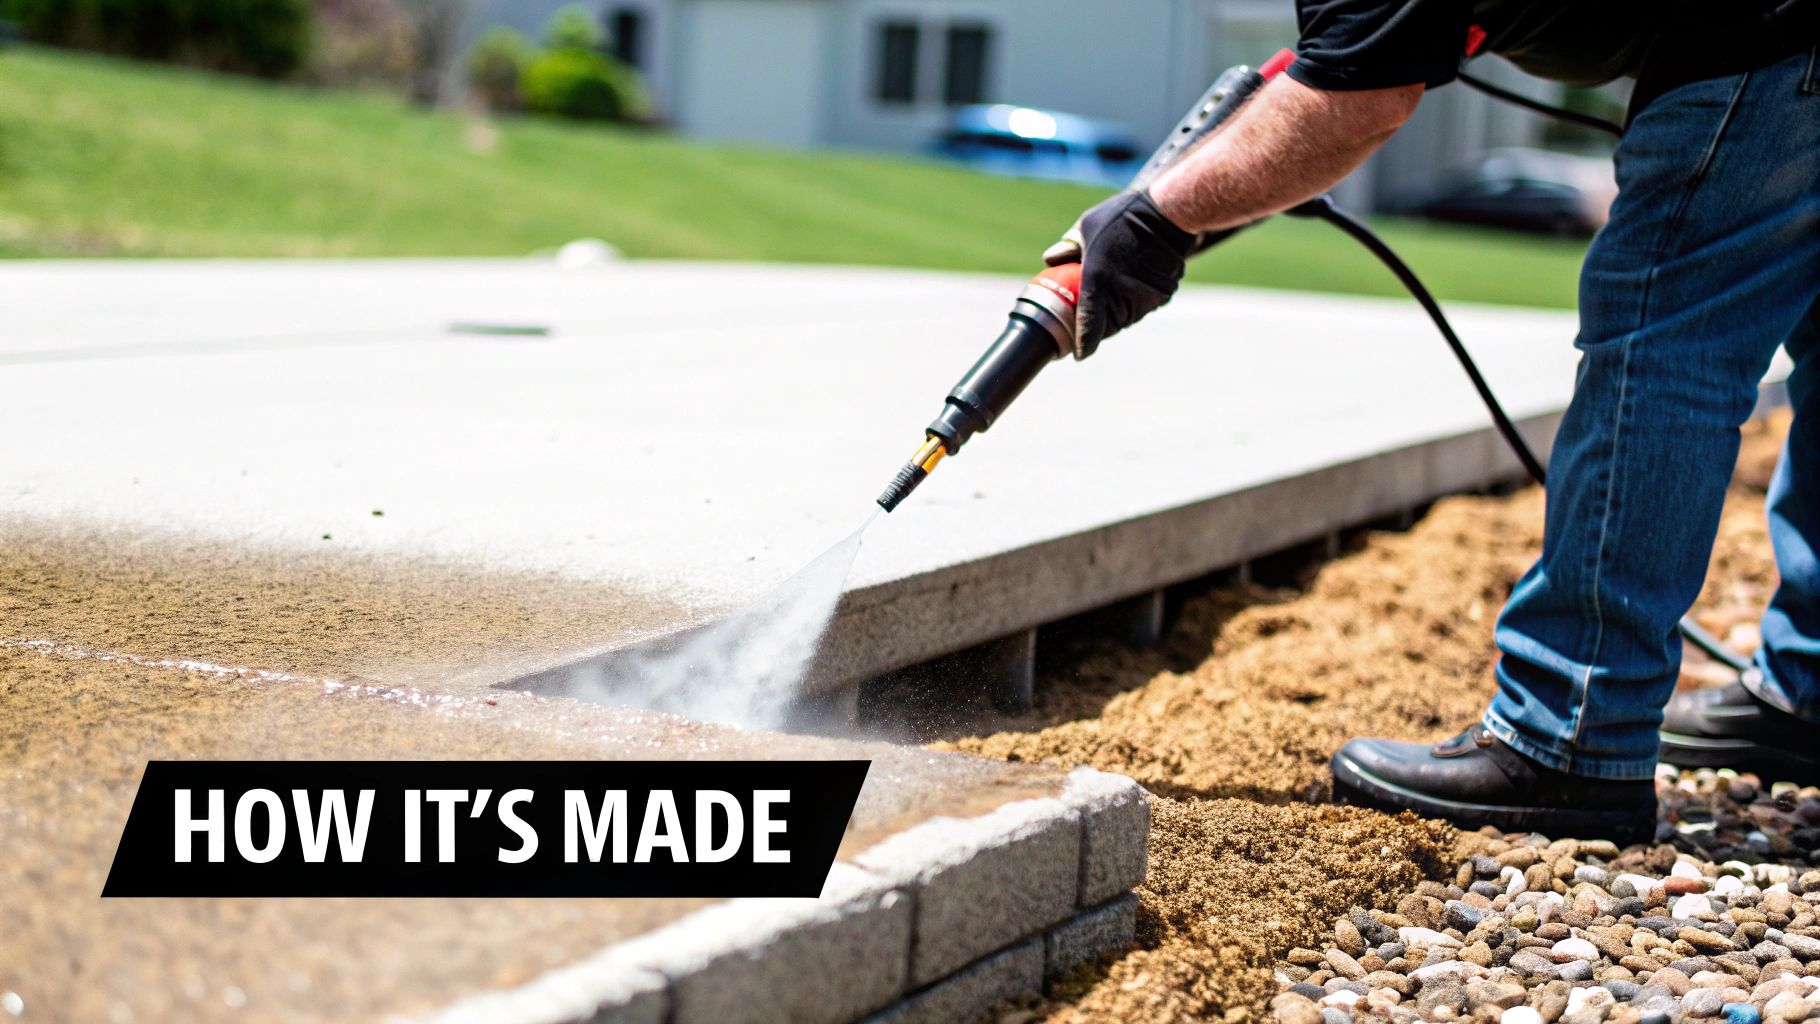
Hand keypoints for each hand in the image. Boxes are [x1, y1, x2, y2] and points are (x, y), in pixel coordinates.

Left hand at [1070, 189, 1195, 358]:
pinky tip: (1128, 291)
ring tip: (1107, 306)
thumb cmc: (1123, 217)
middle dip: (1098, 329)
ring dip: (1116, 317)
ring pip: (1126, 319)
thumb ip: (1069, 247)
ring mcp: (1145, 297)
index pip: (1089, 322)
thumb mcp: (1087, 226)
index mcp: (1098, 278)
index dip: (1083, 342)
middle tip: (1086, 326)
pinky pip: (1142, 308)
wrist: (1169, 213)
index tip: (1077, 355)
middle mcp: (1123, 292)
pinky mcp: (1162, 296)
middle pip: (1108, 326)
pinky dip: (1133, 305)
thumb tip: (1051, 260)